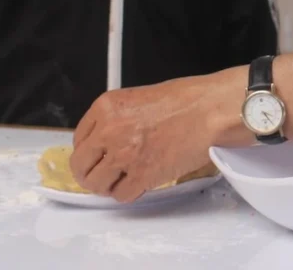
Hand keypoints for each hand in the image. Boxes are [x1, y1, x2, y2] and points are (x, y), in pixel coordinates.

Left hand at [70, 67, 249, 202]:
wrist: (213, 110)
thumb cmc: (189, 99)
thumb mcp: (143, 97)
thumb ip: (120, 117)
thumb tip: (109, 138)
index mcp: (108, 106)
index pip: (79, 138)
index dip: (90, 150)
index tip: (97, 155)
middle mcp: (110, 130)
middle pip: (82, 165)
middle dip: (93, 171)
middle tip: (106, 173)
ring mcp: (124, 155)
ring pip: (98, 184)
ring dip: (110, 184)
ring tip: (126, 177)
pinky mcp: (142, 175)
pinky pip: (122, 195)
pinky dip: (131, 192)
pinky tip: (143, 180)